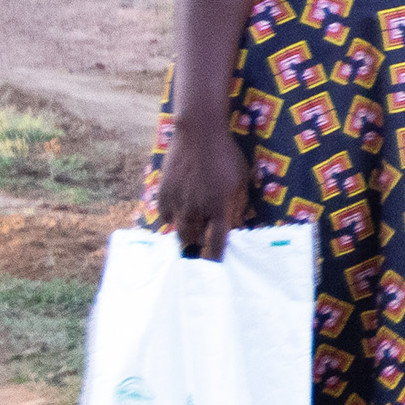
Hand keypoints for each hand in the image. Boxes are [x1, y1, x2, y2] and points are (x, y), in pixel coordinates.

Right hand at [154, 113, 248, 261]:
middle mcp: (197, 209)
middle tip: (201, 256)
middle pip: (194, 241)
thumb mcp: (241, 181)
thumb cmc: (227, 156)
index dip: (217, 258)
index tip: (218, 269)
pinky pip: (165, 217)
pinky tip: (178, 218)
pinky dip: (172, 220)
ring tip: (190, 241)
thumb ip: (237, 206)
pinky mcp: (164, 194)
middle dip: (198, 251)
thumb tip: (236, 226)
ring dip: (186, 237)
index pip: (218, 243)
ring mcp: (178, 202)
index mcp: (220, 207)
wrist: (199, 134)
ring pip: (179, 232)